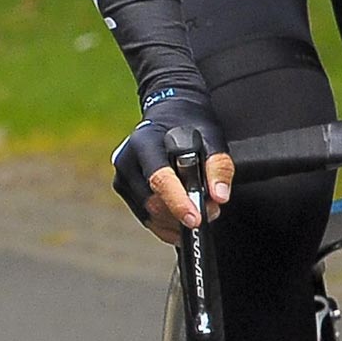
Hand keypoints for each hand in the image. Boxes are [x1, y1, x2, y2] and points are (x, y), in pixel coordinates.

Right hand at [112, 97, 232, 245]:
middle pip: (154, 203)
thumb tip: (219, 197)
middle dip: (184, 213)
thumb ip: (218, 165)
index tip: (196, 220)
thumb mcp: (211, 136)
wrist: (167, 115)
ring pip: (151, 216)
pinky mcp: (124, 190)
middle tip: (212, 209)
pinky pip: (147, 219)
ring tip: (200, 206)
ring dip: (178, 221)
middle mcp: (126, 160)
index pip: (158, 178)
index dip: (177, 202)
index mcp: (144, 141)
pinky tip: (184, 217)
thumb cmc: (189, 125)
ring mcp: (122, 177)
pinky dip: (168, 225)